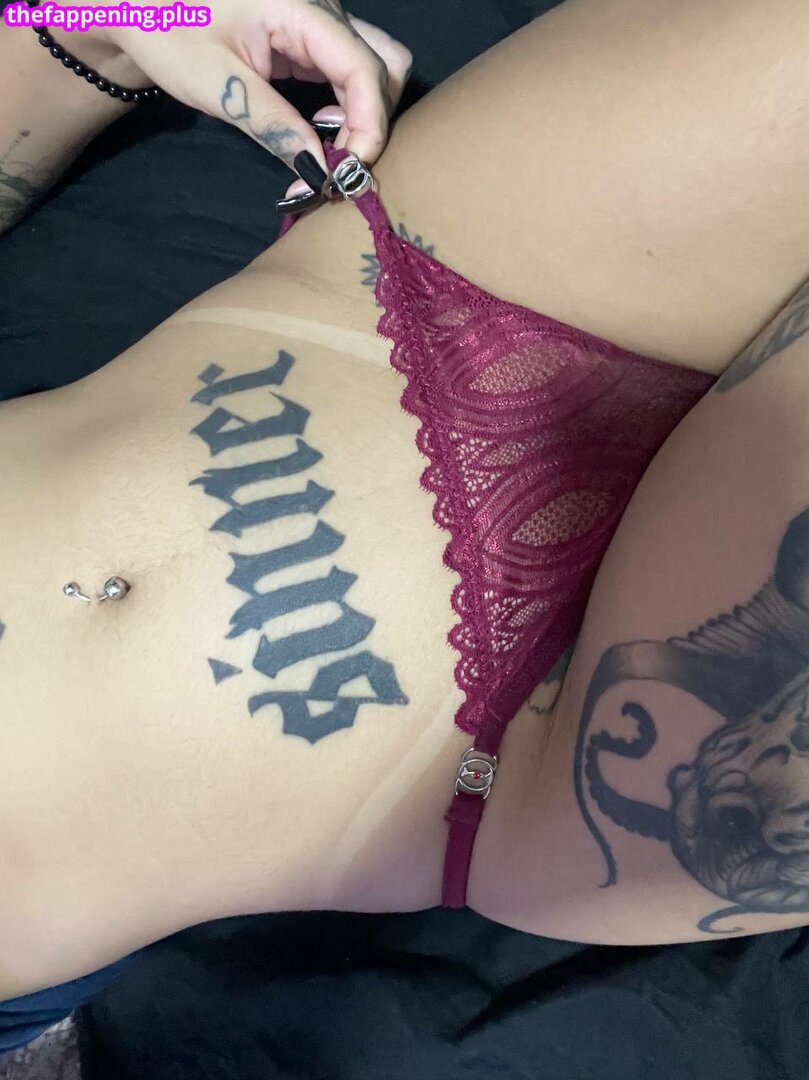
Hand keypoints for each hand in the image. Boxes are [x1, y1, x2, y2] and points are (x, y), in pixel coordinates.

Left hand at [101, 0, 411, 193]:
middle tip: (337, 168)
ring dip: (364, 115)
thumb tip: (318, 172)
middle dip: (371, 123)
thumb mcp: (218, 86)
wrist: (138, 3)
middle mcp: (322, 7)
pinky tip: (318, 128)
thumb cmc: (167, 31)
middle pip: (384, 66)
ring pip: (375, 67)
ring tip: (329, 149)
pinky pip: (351, 71)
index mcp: (301, 7)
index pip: (365, 68)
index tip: (347, 171)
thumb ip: (274, 127)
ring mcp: (319, 20)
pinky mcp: (310, 37)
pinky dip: (348, 107)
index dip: (369, 126)